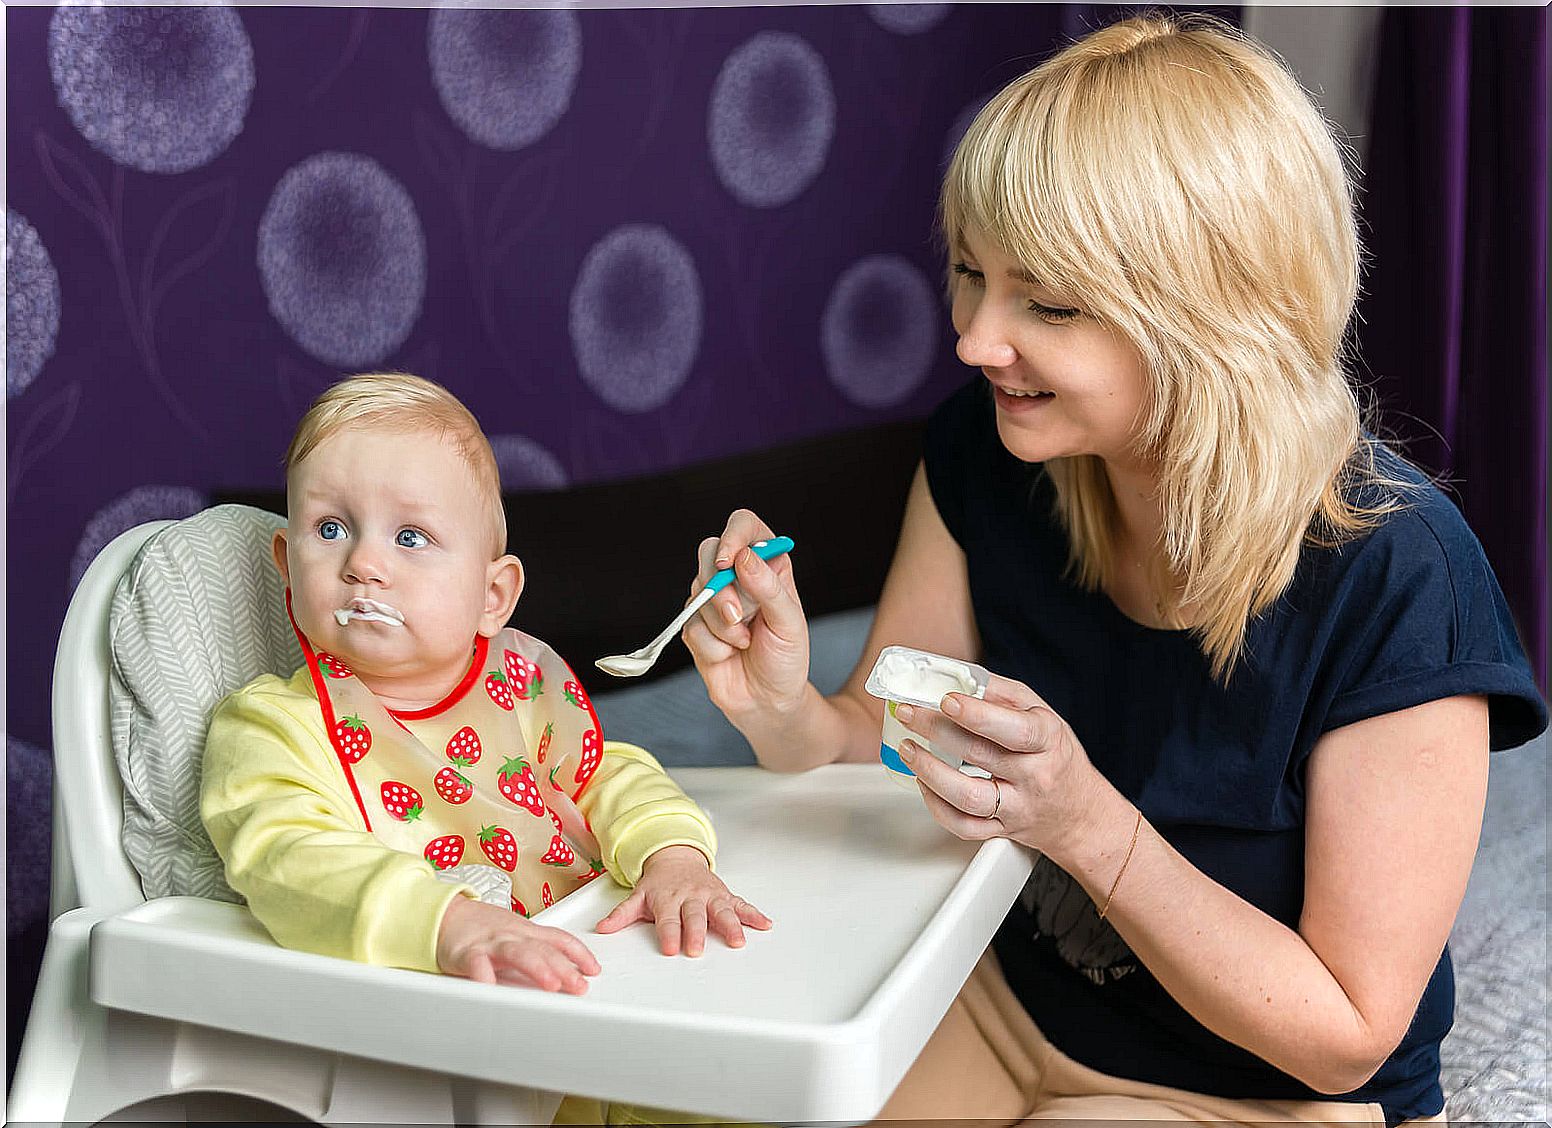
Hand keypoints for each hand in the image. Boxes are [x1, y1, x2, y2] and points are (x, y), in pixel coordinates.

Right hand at [436, 895, 600, 992]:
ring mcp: (490, 943)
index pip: (559, 939)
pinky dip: (484, 975)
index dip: (579, 953)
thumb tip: (567, 965)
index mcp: (526, 932)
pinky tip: (492, 987)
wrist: (445, 913)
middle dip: (564, 968)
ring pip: (517, 953)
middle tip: (579, 986)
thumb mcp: (516, 933)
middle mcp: (512, 935)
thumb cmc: (482, 927)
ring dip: (537, 968)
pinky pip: (476, 964)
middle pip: (543, 949)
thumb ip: (538, 949)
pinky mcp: (465, 952)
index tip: (594, 969)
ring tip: (551, 984)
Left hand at [595, 845, 772, 955]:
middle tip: (697, 949)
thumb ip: (622, 915)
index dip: (669, 933)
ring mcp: (709, 895)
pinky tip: (764, 924)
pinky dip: (753, 914)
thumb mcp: (637, 896)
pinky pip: (740, 904)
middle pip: (695, 916)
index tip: (671, 948)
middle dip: (696, 932)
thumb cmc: (658, 883)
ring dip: (730, 925)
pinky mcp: (724, 895)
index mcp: (668, 899)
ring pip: (721, 910)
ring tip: (737, 940)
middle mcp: (690, 897)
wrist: (676, 856)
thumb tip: (602, 929)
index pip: (668, 920)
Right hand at [681, 510, 810, 723]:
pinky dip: (712, 645)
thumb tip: (743, 557)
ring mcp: (713, 600)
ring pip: (698, 593)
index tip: (728, 561)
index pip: (744, 526)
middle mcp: (737, 576)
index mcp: (767, 565)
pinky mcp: (695, 625)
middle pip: (708, 552)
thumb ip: (769, 589)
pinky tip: (728, 654)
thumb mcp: (790, 623)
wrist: (767, 700)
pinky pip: (691, 626)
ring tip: (744, 642)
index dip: (733, 536)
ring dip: (723, 626)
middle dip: (720, 588)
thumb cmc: (786, 659)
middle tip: (739, 617)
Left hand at [893, 674, 1110, 863]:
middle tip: (910, 712)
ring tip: (908, 748)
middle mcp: (1034, 776)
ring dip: (929, 771)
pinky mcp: (1001, 830)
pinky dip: (936, 805)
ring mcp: (1017, 808)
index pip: (1014, 729)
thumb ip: (1003, 695)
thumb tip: (959, 677)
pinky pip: (963, 825)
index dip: (978, 714)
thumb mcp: (1043, 715)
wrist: (1080, 813)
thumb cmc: (1057, 757)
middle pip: (980, 755)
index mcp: (1048, 740)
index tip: (947, 700)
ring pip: (968, 797)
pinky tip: (924, 782)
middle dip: (936, 730)